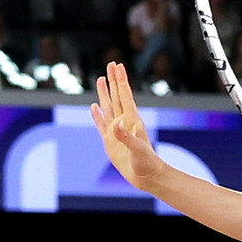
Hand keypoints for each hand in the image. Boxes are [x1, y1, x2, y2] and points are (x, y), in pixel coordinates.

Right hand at [91, 66, 169, 193]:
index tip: (117, 65)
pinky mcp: (110, 141)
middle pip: (116, 96)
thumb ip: (126, 136)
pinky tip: (94, 107)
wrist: (147, 177)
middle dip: (113, 80)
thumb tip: (117, 122)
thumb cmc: (146, 163)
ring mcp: (116, 131)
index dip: (120, 80)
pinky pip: (101, 124)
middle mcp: (124, 122)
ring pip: (108, 107)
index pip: (124, 95)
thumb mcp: (138, 150)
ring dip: (104, 93)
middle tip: (110, 64)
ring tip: (100, 79)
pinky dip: (97, 115)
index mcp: (132, 120)